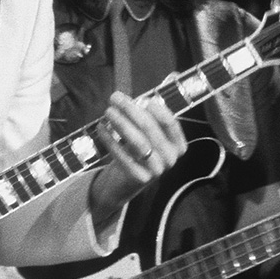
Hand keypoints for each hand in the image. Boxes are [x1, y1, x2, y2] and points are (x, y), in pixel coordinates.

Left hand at [88, 92, 186, 225]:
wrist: (127, 181)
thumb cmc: (138, 150)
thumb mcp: (146, 134)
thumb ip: (144, 117)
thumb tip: (133, 99)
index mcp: (178, 145)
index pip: (171, 124)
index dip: (159, 110)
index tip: (144, 99)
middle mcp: (170, 158)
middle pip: (150, 129)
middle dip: (131, 110)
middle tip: (115, 98)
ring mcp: (156, 170)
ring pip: (137, 142)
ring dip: (121, 123)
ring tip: (108, 111)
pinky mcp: (139, 178)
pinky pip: (123, 156)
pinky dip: (110, 140)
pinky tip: (101, 128)